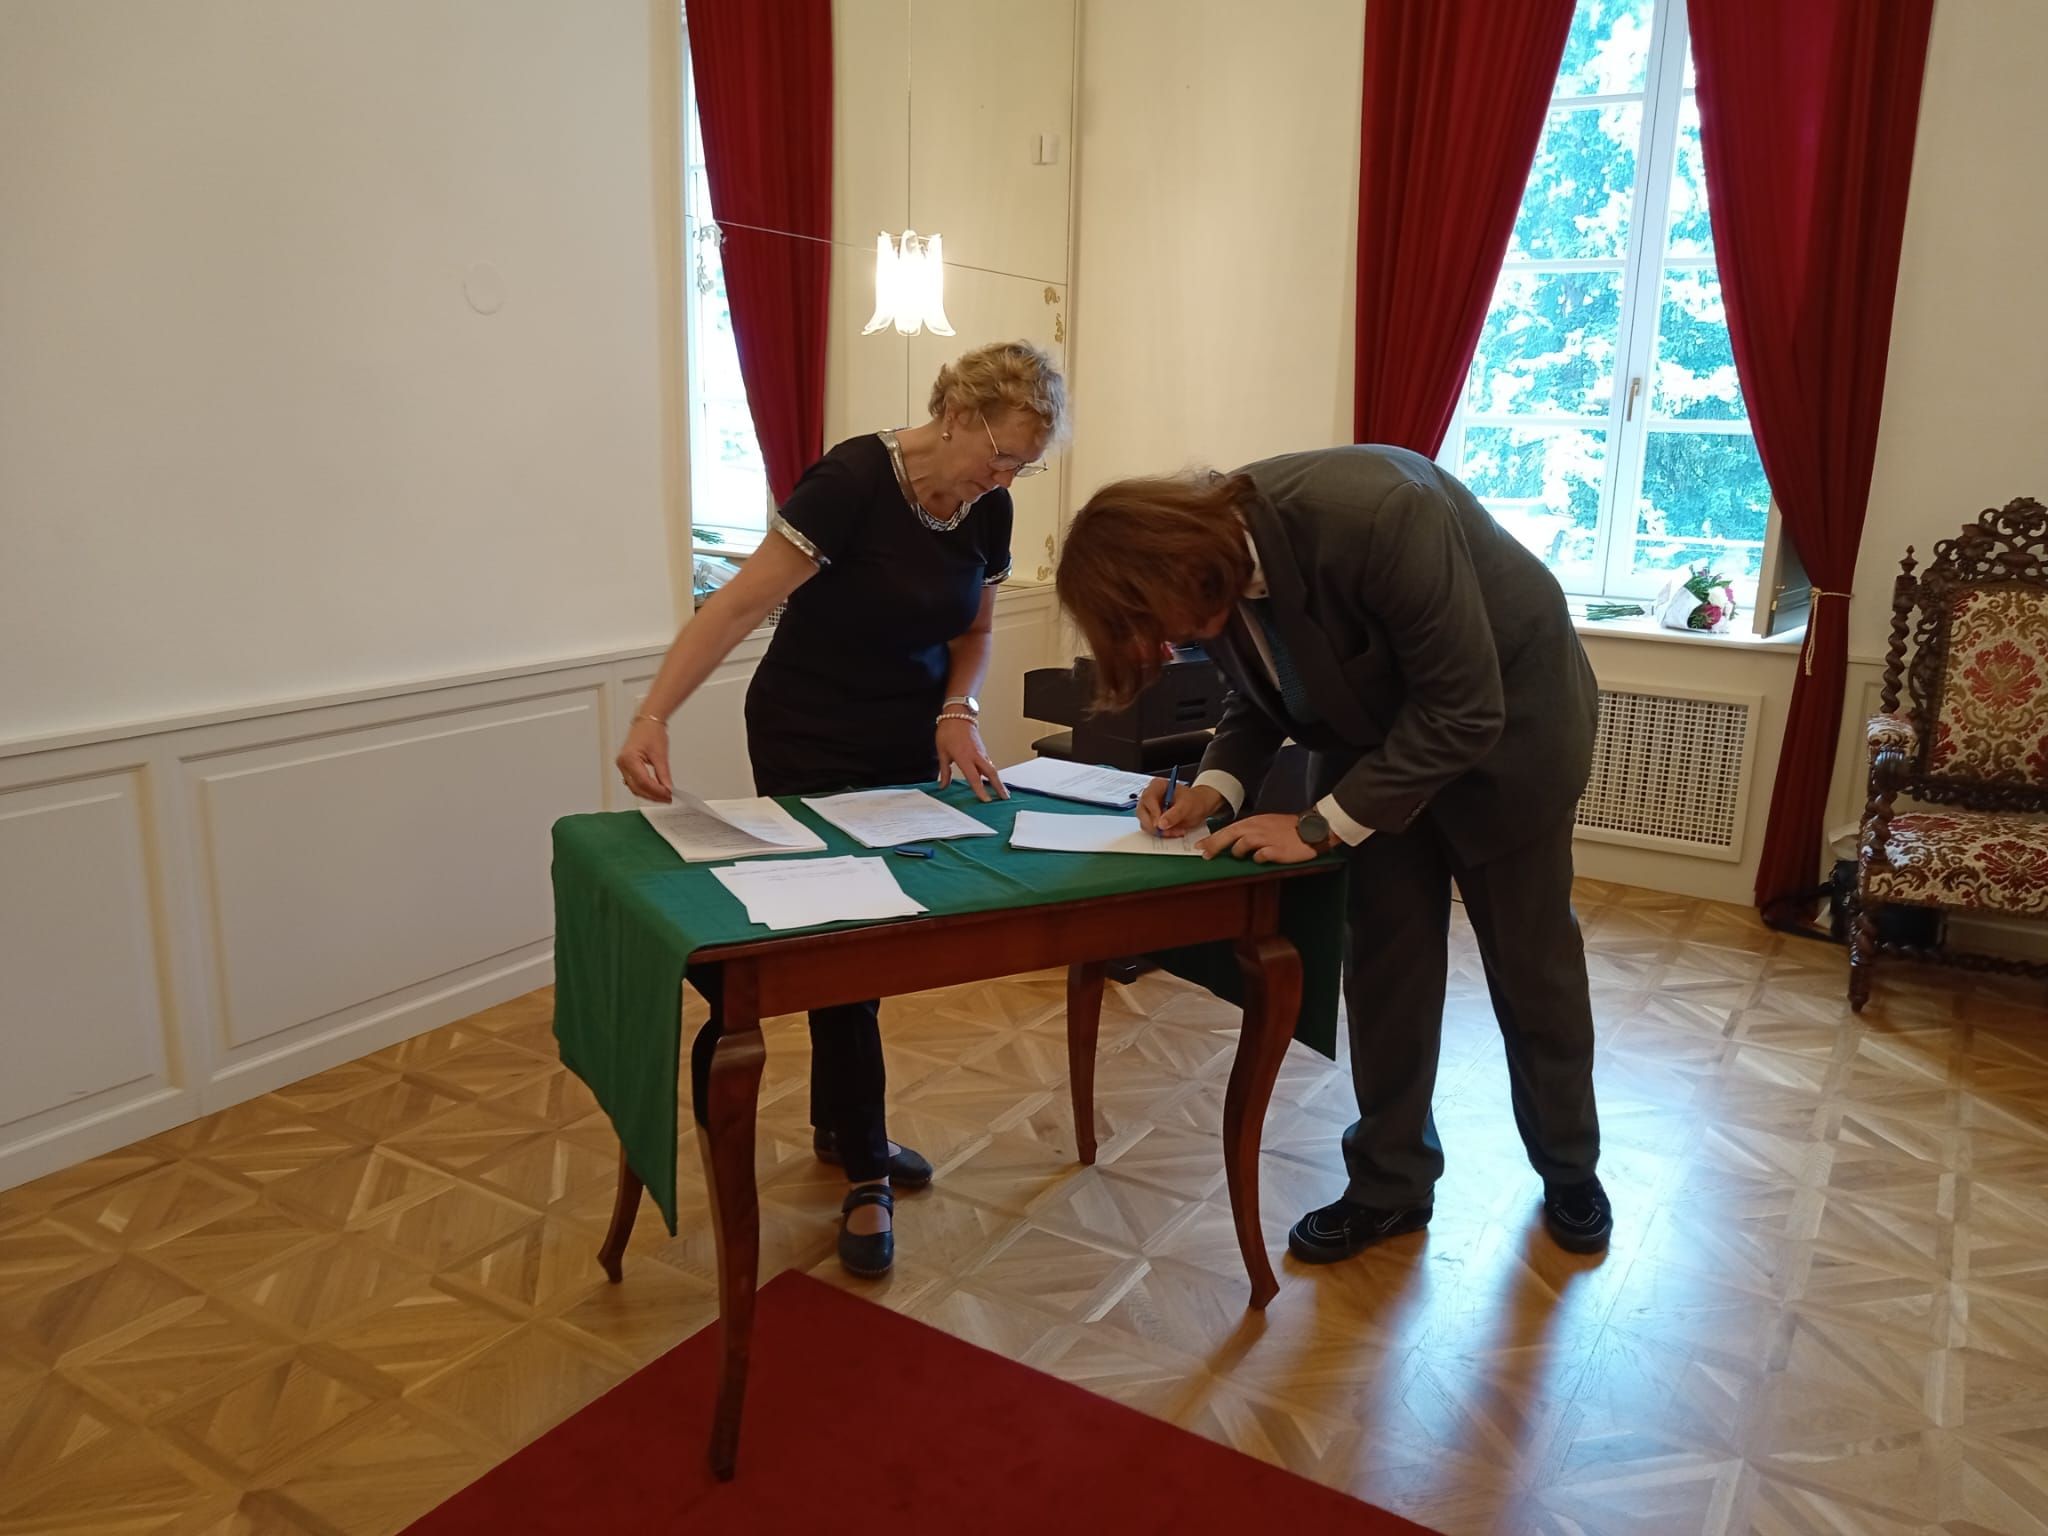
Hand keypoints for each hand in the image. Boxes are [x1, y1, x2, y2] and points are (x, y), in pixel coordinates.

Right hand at [616, 717, 672, 801]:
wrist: (647, 722)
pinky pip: (634, 783)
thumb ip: (664, 774)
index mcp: (629, 759)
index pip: (643, 782)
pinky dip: (645, 788)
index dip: (656, 791)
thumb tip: (668, 788)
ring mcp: (623, 766)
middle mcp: (623, 764)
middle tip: (667, 798)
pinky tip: (655, 791)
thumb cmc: (651, 732)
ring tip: (663, 796)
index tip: (668, 794)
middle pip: (637, 788)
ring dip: (649, 794)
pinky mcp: (626, 767)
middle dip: (653, 795)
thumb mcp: (660, 754)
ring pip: (635, 788)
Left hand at [936, 718, 1005, 801]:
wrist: (957, 714)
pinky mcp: (983, 750)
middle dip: (999, 786)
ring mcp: (981, 752)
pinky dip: (992, 773)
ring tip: (1002, 792)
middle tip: (1004, 798)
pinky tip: (993, 780)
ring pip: (992, 769)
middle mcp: (976, 755)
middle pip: (991, 773)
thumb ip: (944, 771)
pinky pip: (989, 763)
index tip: (985, 800)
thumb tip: (943, 785)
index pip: (974, 777)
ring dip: (997, 781)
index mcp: (964, 757)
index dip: (980, 790)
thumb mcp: (942, 752)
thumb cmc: (948, 730)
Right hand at [1137, 779, 1224, 836]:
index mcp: (1157, 786)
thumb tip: (1161, 824)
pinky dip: (1161, 833)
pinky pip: (1150, 829)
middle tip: (1169, 832)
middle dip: (1154, 825)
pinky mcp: (1151, 819)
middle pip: (1142, 812)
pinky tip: (1174, 832)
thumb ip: (1174, 814)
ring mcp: (1149, 808)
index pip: (1148, 798)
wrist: (1199, 806)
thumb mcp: (1187, 806)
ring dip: (1159, 831)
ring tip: (1176, 831)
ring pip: (1144, 823)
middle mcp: (1150, 796)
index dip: (1152, 812)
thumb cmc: (1194, 801)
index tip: (1160, 825)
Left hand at [1199, 812, 1319, 863]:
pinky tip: (1260, 859)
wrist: (1310, 829)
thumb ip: (1250, 831)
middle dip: (1214, 846)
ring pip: (1242, 845)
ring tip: (1240, 856)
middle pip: (1230, 836)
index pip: (1228, 830)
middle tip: (1205, 855)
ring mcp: (1266, 839)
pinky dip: (1257, 859)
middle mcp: (1257, 828)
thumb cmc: (1287, 829)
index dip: (1212, 839)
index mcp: (1253, 822)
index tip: (1200, 847)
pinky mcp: (1276, 850)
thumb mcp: (1265, 824)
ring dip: (1237, 852)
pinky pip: (1261, 856)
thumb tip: (1234, 842)